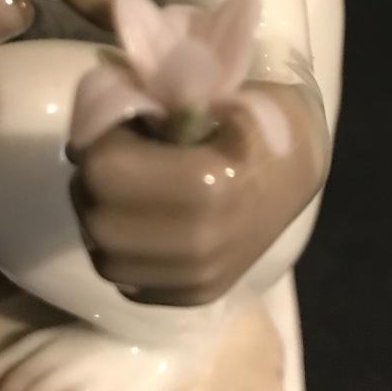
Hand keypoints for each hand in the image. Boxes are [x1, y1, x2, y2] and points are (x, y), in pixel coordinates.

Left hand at [71, 82, 326, 307]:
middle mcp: (200, 243)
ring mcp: (199, 277)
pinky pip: (126, 282)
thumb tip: (99, 109)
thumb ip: (153, 103)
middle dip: (94, 183)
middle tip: (115, 158)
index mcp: (207, 185)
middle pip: (96, 218)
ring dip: (103, 220)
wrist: (297, 168)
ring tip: (127, 191)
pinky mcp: (196, 296)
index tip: (120, 128)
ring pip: (104, 256)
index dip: (99, 141)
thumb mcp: (210, 94)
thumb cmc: (254, 120)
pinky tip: (143, 222)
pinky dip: (123, 252)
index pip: (104, 169)